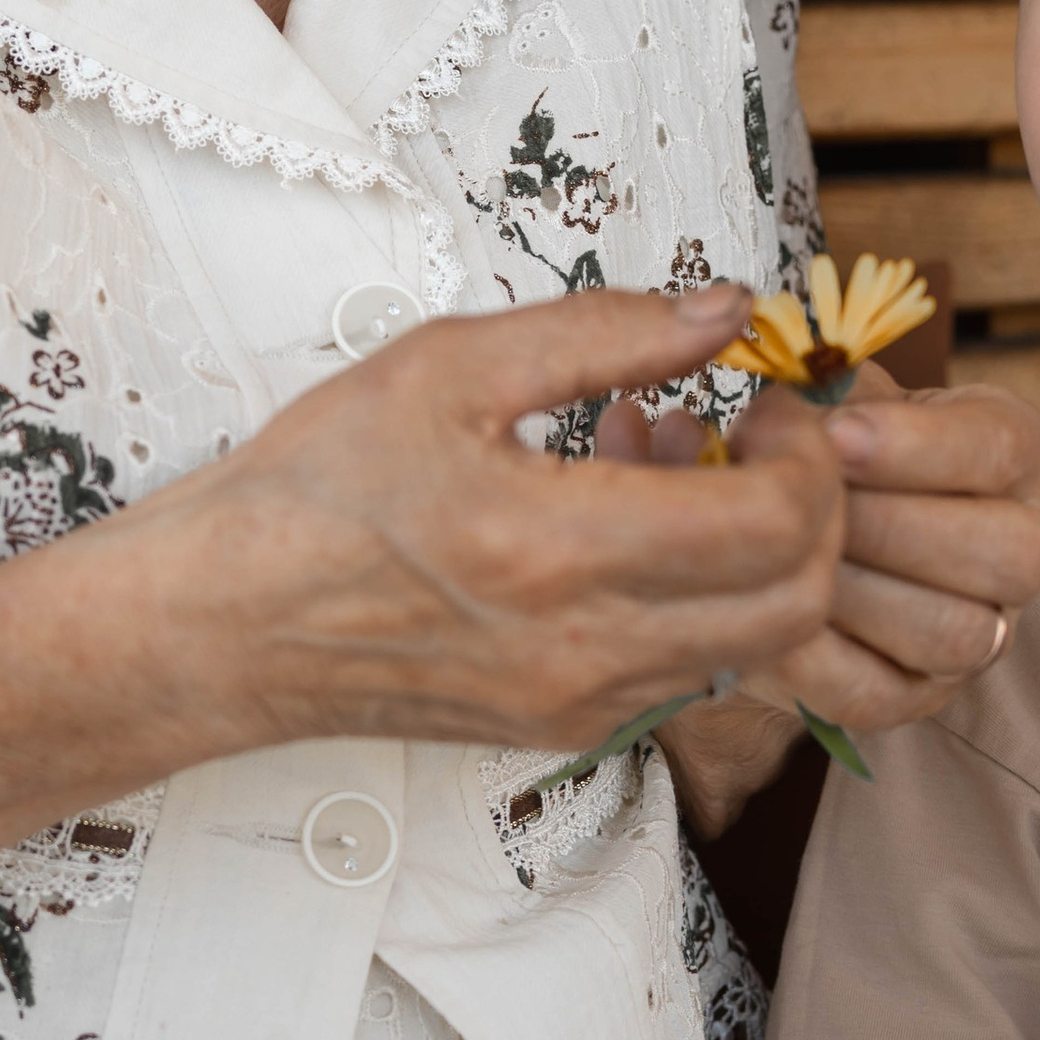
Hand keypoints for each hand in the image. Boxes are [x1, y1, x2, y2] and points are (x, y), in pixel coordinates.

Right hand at [111, 280, 846, 761]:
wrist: (226, 624)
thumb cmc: (315, 488)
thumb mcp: (449, 365)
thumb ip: (605, 332)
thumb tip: (725, 312)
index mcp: (555, 552)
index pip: (777, 527)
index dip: (807, 452)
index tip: (764, 398)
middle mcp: (584, 651)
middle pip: (799, 600)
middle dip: (814, 505)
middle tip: (755, 433)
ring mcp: (581, 703)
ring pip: (755, 642)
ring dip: (755, 552)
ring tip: (669, 462)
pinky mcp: (567, 727)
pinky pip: (688, 665)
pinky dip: (697, 592)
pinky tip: (624, 519)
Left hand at [605, 365, 1039, 830]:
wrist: (806, 524)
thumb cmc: (827, 441)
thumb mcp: (828, 395)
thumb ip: (798, 393)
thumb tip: (715, 416)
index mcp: (1015, 454)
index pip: (997, 450)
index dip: (917, 446)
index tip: (835, 435)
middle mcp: (1023, 548)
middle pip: (997, 554)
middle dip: (885, 524)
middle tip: (792, 500)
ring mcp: (980, 634)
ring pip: (948, 633)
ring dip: (851, 591)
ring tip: (773, 555)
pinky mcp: (914, 696)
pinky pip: (874, 694)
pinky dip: (808, 657)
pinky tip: (757, 612)